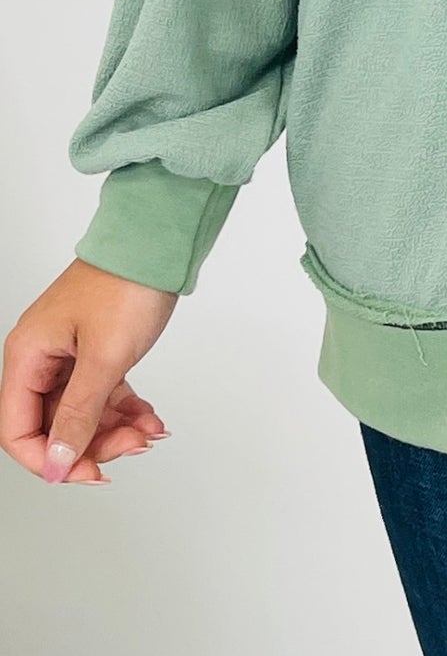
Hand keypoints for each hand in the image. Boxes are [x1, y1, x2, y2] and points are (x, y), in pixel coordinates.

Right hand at [1, 260, 177, 484]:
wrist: (159, 241)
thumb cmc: (127, 283)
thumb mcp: (104, 358)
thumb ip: (79, 415)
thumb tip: (59, 464)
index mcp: (28, 356)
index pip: (19, 431)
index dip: (50, 460)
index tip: (87, 473)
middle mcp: (42, 356)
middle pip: (54, 425)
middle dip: (93, 443)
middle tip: (132, 446)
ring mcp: (69, 352)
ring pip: (82, 412)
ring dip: (115, 428)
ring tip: (149, 430)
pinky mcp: (96, 347)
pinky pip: (102, 392)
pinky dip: (125, 408)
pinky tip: (149, 418)